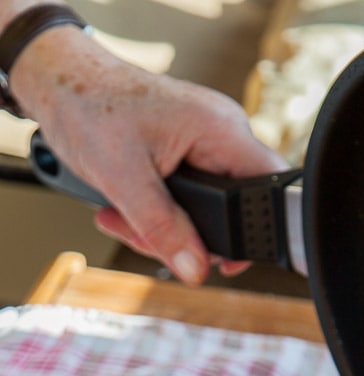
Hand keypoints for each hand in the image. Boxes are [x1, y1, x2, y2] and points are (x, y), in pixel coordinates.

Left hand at [10, 25, 287, 283]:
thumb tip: (195, 270)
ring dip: (165, 229)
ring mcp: (205, 144)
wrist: (61, 82)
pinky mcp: (188, 153)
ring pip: (206, 210)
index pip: (268, 187)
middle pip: (233, 209)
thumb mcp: (123, 178)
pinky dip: (159, 214)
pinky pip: (188, 199)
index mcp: (219, 130)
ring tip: (124, 219)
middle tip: (147, 237)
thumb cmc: (89, 107)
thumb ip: (163, 228)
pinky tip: (128, 210)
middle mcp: (221, 134)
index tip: (224, 261)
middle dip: (189, 236)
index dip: (255, 231)